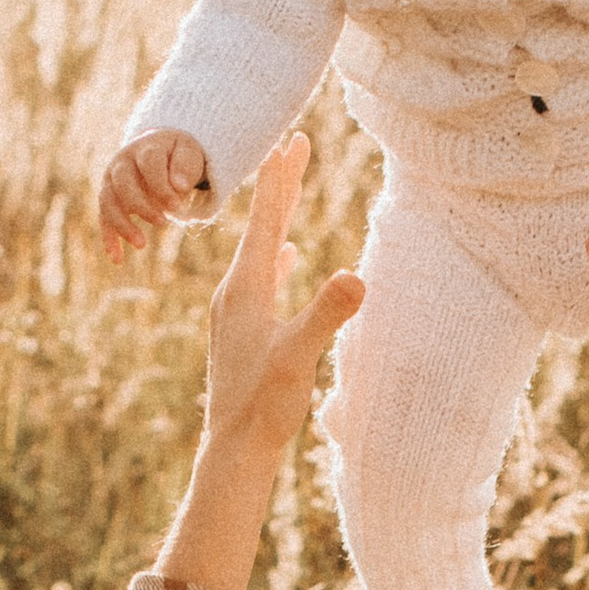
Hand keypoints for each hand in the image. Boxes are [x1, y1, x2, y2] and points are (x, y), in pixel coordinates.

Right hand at [101, 129, 209, 258]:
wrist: (159, 149)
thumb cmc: (177, 154)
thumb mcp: (188, 153)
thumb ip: (186, 166)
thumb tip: (179, 186)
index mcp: (145, 148)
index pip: (149, 164)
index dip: (161, 186)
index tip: (177, 207)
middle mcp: (123, 162)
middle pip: (123, 183)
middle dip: (141, 206)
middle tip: (164, 223)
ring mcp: (112, 180)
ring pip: (108, 201)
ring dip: (122, 224)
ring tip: (141, 244)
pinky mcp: (109, 198)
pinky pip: (104, 218)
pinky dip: (109, 238)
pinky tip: (117, 259)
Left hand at [155, 139, 361, 589]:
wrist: (232, 450)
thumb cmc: (264, 406)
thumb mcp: (299, 357)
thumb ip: (326, 314)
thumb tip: (356, 278)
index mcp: (246, 288)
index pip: (269, 220)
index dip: (284, 179)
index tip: (295, 140)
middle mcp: (234, 292)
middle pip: (262, 226)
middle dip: (281, 186)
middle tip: (294, 147)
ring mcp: (236, 311)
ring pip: (260, 250)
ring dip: (278, 218)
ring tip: (288, 191)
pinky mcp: (243, 331)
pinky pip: (261, 279)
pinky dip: (275, 258)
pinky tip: (287, 257)